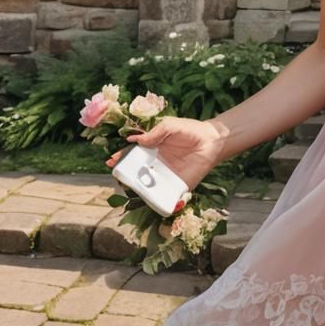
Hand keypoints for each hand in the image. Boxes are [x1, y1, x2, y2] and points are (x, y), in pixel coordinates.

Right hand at [104, 117, 224, 191]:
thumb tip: (135, 140)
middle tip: (117, 173)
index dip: (122, 157)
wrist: (213, 141)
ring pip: (145, 185)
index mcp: (152, 148)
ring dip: (136, 187)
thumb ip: (155, 132)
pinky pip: (162, 195)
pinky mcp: (175, 187)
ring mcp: (164, 176)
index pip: (133, 154)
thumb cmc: (191, 131)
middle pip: (135, 171)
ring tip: (129, 185)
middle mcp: (155, 164)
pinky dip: (154, 200)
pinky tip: (147, 197)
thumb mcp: (171, 126)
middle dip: (124, 173)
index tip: (112, 160)